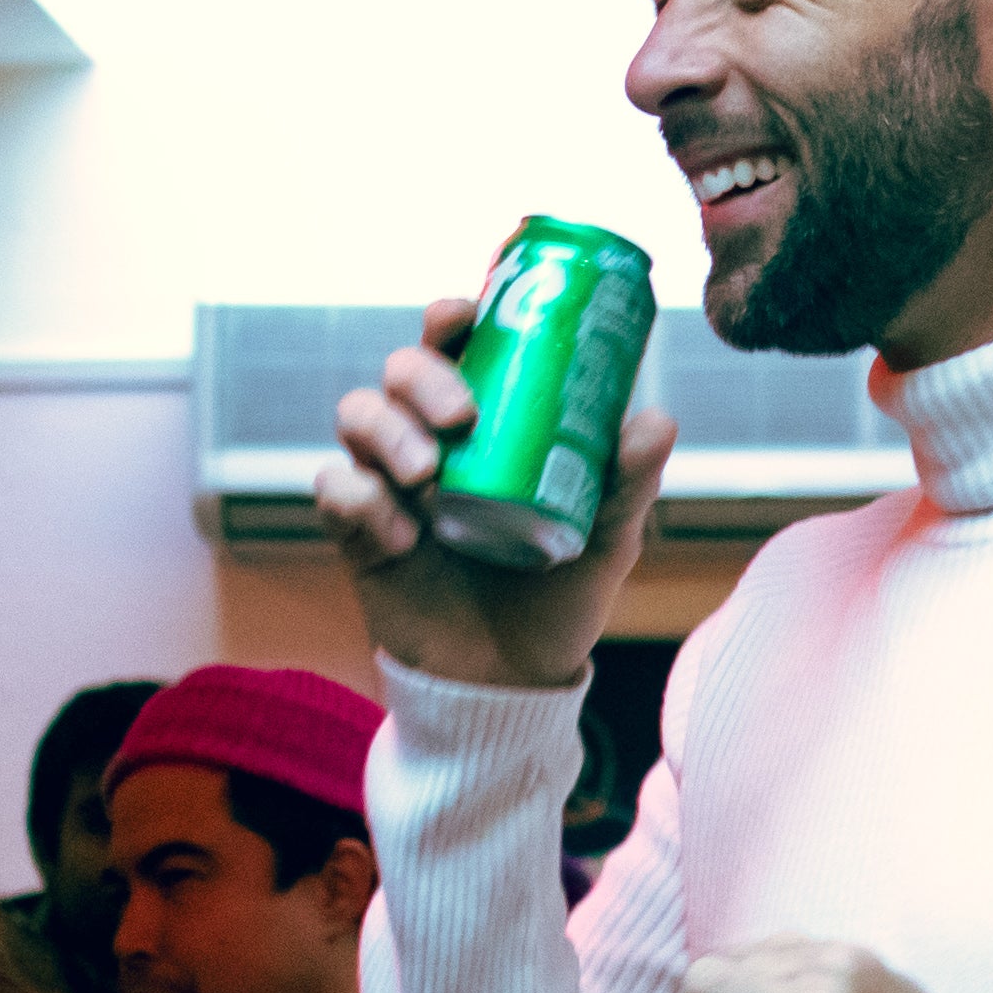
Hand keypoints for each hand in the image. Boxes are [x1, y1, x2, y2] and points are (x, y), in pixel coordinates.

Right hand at [316, 294, 678, 693]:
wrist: (512, 678)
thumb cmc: (559, 594)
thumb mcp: (605, 538)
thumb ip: (626, 481)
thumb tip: (657, 419)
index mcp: (489, 422)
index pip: (458, 347)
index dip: (450, 317)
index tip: (465, 314)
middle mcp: (431, 438)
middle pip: (400, 370)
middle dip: (422, 376)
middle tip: (462, 415)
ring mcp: (388, 481)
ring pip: (356, 415)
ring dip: (387, 431)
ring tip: (427, 475)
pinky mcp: (356, 531)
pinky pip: (334, 490)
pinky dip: (360, 502)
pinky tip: (403, 537)